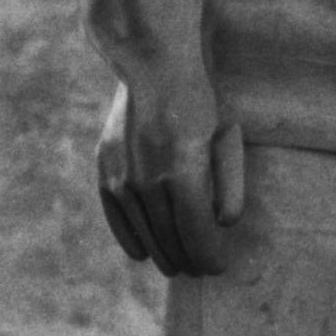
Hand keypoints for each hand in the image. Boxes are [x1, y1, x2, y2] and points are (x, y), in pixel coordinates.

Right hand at [98, 79, 247, 274]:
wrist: (153, 66)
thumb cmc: (201, 103)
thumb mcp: (228, 139)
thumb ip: (230, 185)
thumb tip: (223, 224)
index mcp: (184, 172)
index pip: (196, 233)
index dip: (208, 256)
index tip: (218, 267)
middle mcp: (149, 179)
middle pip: (169, 238)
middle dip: (188, 259)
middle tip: (201, 269)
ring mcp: (122, 175)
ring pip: (143, 231)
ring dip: (162, 253)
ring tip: (178, 265)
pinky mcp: (106, 168)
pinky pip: (116, 215)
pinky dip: (129, 238)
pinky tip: (141, 254)